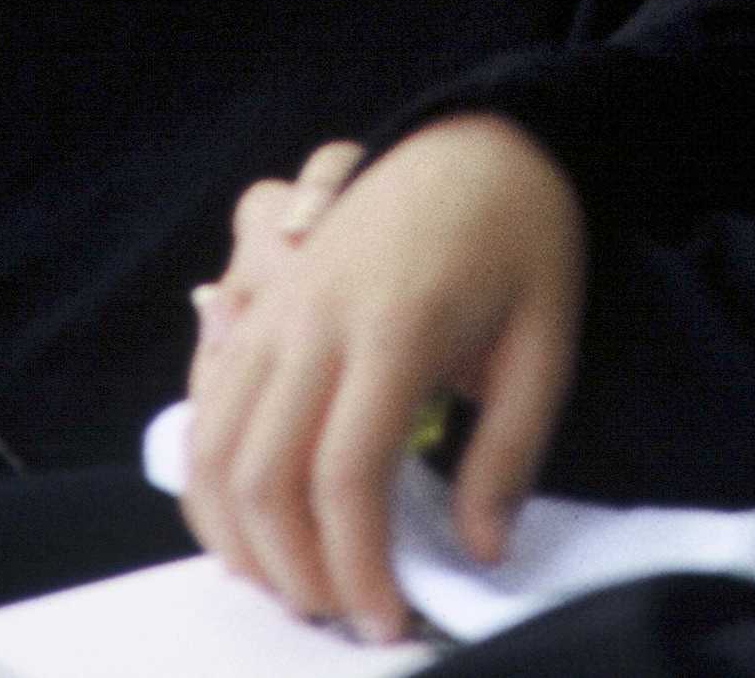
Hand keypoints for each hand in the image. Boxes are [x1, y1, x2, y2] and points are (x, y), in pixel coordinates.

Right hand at [183, 114, 586, 640]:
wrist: (480, 132)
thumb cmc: (523, 235)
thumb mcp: (547, 341)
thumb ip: (510, 453)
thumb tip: (480, 553)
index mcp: (395, 324)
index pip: (346, 476)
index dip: (359, 569)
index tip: (391, 621)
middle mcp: (316, 315)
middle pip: (265, 474)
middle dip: (295, 570)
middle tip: (344, 614)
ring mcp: (277, 304)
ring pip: (217, 444)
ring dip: (239, 535)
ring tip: (294, 583)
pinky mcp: (262, 302)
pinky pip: (208, 402)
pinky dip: (211, 480)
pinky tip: (249, 522)